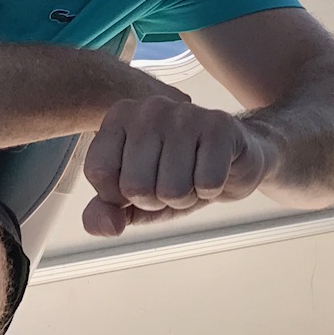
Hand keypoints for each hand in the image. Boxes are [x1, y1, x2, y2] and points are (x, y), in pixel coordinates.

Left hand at [81, 96, 273, 236]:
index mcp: (120, 117)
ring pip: (172, 189)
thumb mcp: (134, 199)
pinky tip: (214, 170)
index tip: (139, 182)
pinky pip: (206, 183)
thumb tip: (109, 227)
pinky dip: (211, 190)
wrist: (234, 161)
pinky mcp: (220, 124)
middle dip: (156, 199)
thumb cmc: (178, 175)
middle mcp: (149, 108)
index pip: (99, 171)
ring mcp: (186, 113)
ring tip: (193, 176)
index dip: (120, 195)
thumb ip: (104, 212)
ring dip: (186, 197)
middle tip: (172, 181)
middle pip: (136, 186)